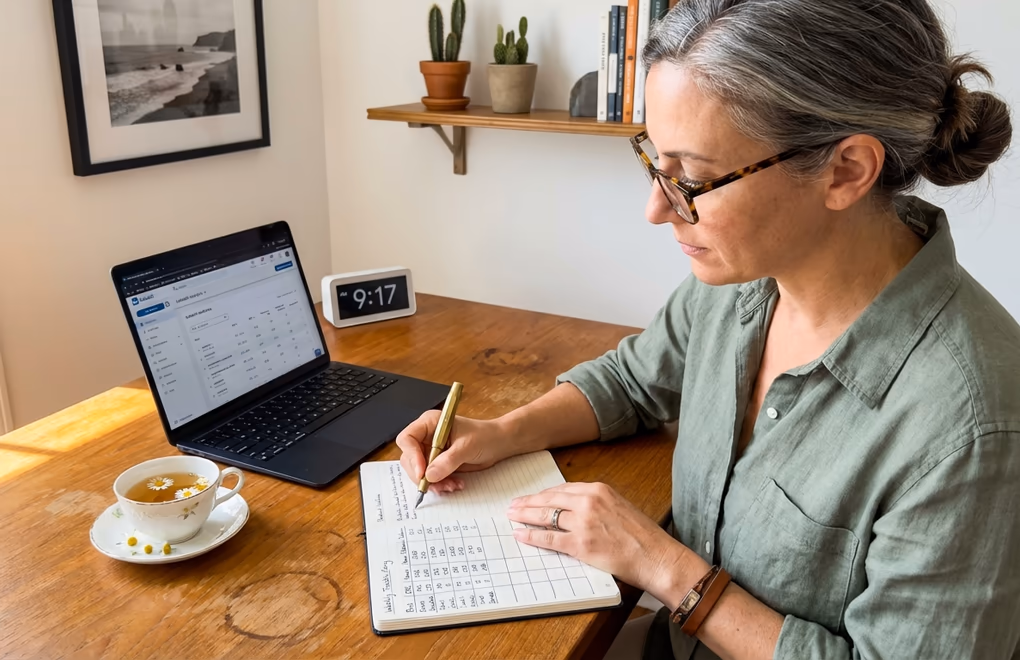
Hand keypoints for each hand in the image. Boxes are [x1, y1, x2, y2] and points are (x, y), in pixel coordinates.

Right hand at [395, 411, 513, 492]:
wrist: (498, 444)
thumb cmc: (484, 436)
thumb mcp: (467, 447)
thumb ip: (448, 461)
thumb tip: (430, 475)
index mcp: (429, 423)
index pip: (407, 439)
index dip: (412, 456)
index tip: (422, 472)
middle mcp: (426, 437)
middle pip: (409, 459)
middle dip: (422, 475)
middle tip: (436, 485)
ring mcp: (430, 451)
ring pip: (419, 472)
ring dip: (433, 483)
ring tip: (452, 485)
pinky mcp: (437, 463)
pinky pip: (430, 478)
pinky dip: (440, 484)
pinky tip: (454, 484)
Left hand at [506, 482, 704, 600]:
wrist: (655, 556)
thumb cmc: (642, 536)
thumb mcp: (619, 507)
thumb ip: (596, 504)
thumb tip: (573, 509)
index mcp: (598, 490)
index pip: (562, 489)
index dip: (543, 495)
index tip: (532, 498)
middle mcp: (589, 502)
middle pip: (549, 500)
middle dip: (528, 503)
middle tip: (513, 505)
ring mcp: (583, 523)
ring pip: (545, 517)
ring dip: (525, 517)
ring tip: (512, 517)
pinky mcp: (581, 544)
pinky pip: (549, 539)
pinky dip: (532, 537)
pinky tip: (521, 535)